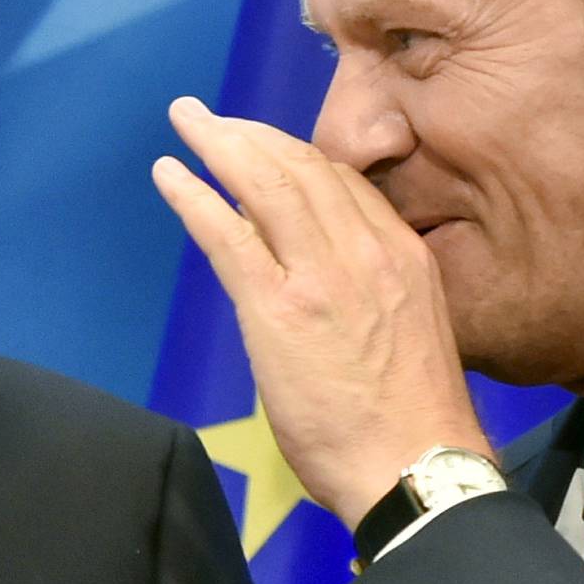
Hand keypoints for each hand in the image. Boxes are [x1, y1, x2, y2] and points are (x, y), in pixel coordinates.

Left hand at [153, 96, 489, 526]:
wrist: (415, 466)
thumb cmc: (411, 421)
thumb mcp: (408, 334)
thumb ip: (367, 295)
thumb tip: (317, 284)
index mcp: (402, 256)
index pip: (344, 184)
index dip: (294, 157)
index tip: (263, 148)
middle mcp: (365, 251)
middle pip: (302, 167)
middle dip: (251, 133)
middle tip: (212, 117)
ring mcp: (321, 275)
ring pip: (265, 183)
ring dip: (218, 143)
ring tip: (187, 121)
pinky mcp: (278, 308)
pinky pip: (227, 233)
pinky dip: (193, 195)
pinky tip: (168, 174)